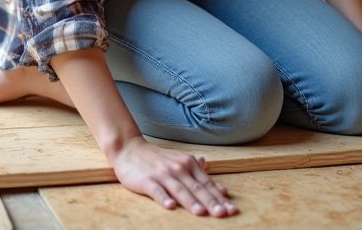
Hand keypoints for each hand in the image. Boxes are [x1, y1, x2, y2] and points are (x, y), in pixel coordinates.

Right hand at [110, 136, 237, 216]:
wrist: (130, 148)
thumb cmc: (157, 158)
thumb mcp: (180, 160)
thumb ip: (198, 171)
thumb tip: (217, 181)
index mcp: (188, 164)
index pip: (207, 183)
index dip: (220, 197)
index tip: (232, 209)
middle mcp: (178, 168)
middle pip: (197, 188)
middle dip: (211, 202)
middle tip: (223, 213)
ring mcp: (163, 174)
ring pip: (180, 190)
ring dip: (191, 202)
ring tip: (201, 213)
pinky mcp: (147, 180)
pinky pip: (157, 190)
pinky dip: (164, 198)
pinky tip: (170, 207)